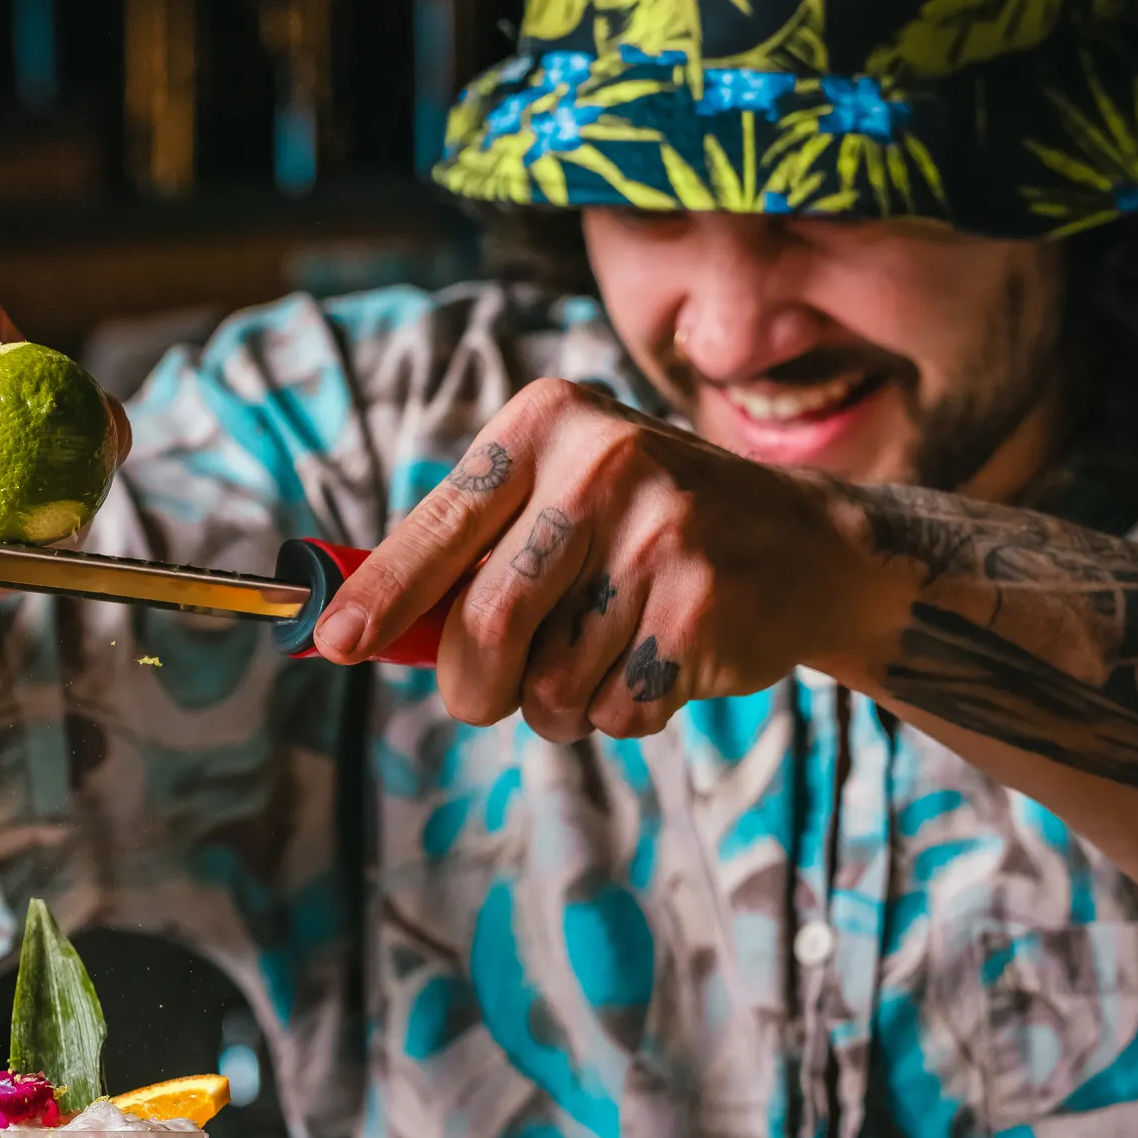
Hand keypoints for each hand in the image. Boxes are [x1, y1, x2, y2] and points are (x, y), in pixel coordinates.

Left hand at [312, 379, 856, 739]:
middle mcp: (601, 462)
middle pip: (485, 625)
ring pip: (549, 683)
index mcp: (546, 424)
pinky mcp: (703, 604)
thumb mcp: (558, 501)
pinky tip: (657, 661)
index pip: (440, 525)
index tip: (335, 644)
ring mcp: (660, 531)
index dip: (382, 595)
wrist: (803, 547)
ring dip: (557, 704)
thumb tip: (347, 626)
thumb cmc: (644, 532)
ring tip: (602, 658)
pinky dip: (620, 713)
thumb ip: (469, 554)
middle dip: (474, 686)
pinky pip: (616, 709)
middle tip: (487, 695)